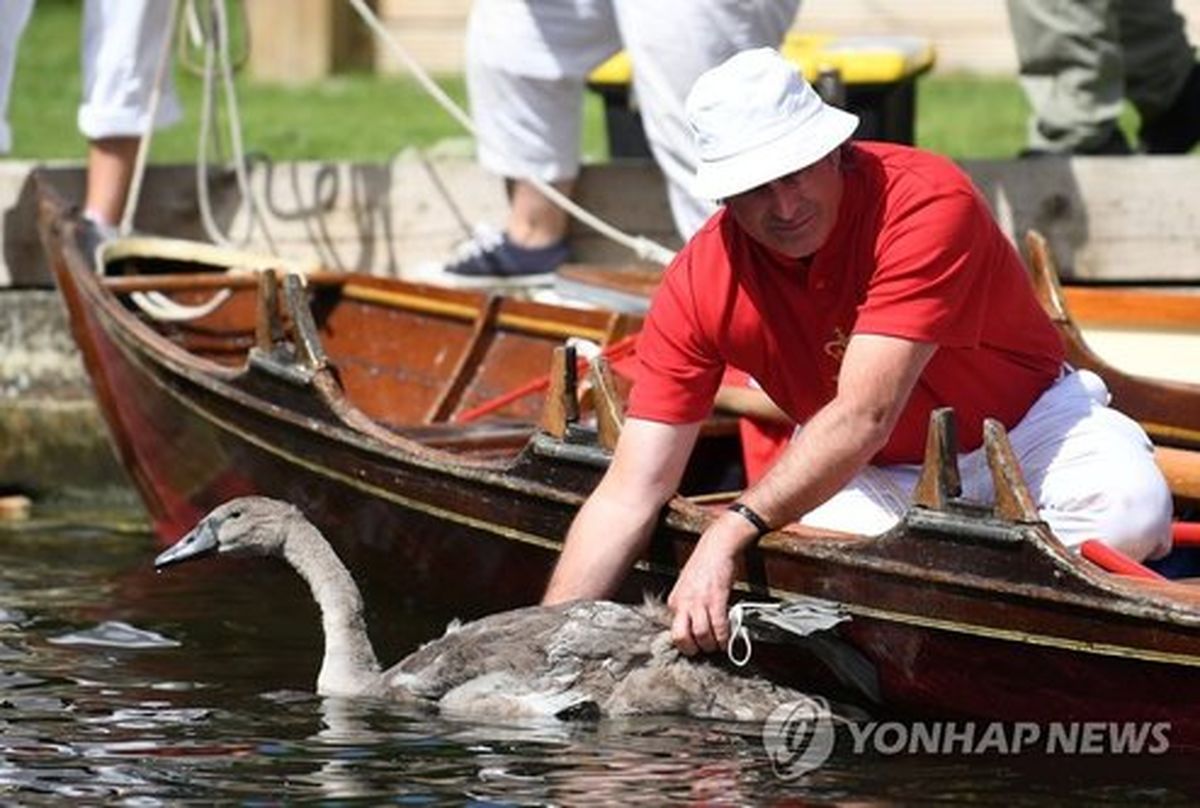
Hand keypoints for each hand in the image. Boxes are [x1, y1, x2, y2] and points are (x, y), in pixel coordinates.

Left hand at [667, 514, 752, 654]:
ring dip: (711, 645)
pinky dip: (724, 638)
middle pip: (681, 638)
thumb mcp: (686, 586)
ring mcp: (699, 602)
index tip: (694, 647)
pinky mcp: (716, 599)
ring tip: (718, 646)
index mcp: (674, 601)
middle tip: (703, 651)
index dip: (684, 643)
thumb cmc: (703, 565)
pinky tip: (727, 641)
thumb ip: (686, 605)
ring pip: (701, 636)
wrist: (717, 547)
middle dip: (693, 650)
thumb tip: (692, 626)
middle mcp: (683, 603)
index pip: (672, 631)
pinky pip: (719, 626)